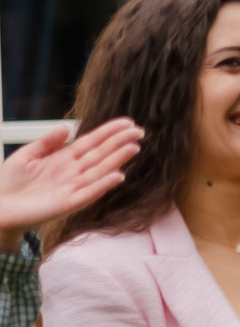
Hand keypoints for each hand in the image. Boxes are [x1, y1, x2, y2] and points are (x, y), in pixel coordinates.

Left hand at [0, 118, 142, 245]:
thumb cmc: (8, 184)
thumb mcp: (26, 155)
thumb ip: (47, 142)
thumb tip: (67, 126)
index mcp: (63, 159)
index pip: (91, 142)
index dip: (108, 132)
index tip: (126, 123)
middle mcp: (72, 172)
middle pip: (100, 155)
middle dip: (119, 143)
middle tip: (138, 132)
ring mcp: (72, 188)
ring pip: (99, 171)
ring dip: (117, 160)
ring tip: (133, 148)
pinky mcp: (67, 204)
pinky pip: (89, 194)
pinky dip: (103, 185)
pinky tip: (118, 176)